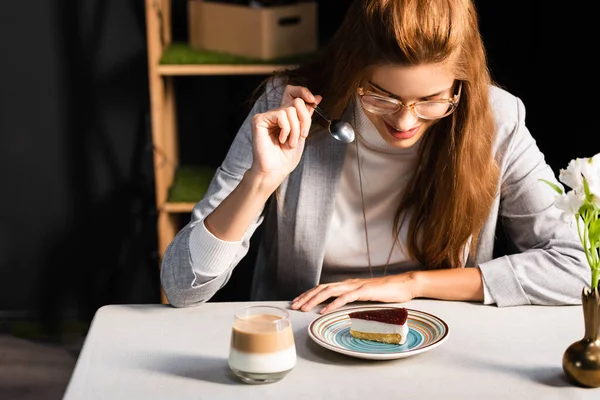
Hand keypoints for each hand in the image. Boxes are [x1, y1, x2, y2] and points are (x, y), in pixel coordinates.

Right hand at [249, 85, 321, 183]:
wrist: (276, 170)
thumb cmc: (286, 157)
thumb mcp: (302, 133)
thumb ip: (306, 115)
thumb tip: (317, 97)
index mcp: (285, 116)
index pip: (292, 92)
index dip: (303, 91)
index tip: (315, 101)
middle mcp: (276, 113)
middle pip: (296, 101)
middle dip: (305, 119)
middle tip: (303, 135)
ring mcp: (267, 116)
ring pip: (290, 110)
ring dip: (295, 129)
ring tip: (290, 143)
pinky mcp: (259, 120)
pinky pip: (281, 115)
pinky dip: (286, 129)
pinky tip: (281, 140)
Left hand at [290, 273, 420, 313]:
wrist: (403, 285)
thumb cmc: (386, 292)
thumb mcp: (364, 296)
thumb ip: (352, 299)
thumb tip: (340, 307)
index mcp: (347, 284)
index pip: (322, 288)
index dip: (308, 294)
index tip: (297, 302)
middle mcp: (348, 283)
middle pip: (321, 288)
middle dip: (306, 297)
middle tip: (294, 306)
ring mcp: (355, 286)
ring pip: (329, 291)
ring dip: (314, 300)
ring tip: (304, 308)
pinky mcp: (363, 291)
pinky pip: (344, 297)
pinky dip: (332, 304)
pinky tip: (324, 311)